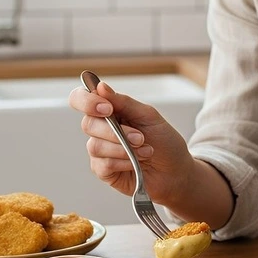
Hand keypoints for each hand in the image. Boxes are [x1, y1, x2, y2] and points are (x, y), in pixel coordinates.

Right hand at [68, 80, 192, 204]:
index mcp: (109, 110)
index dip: (87, 102)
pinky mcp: (103, 171)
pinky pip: (103, 165)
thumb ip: (124, 102)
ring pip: (95, 146)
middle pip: (87, 124)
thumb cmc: (164, 141)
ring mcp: (100, 151)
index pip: (81, 99)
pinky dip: (123, 162)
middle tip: (140, 137)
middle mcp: (100, 129)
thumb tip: (100, 86)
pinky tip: (136, 163)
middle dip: (115, 132)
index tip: (107, 109)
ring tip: (146, 151)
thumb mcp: (148, 116)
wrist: (176, 171)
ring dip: (123, 148)